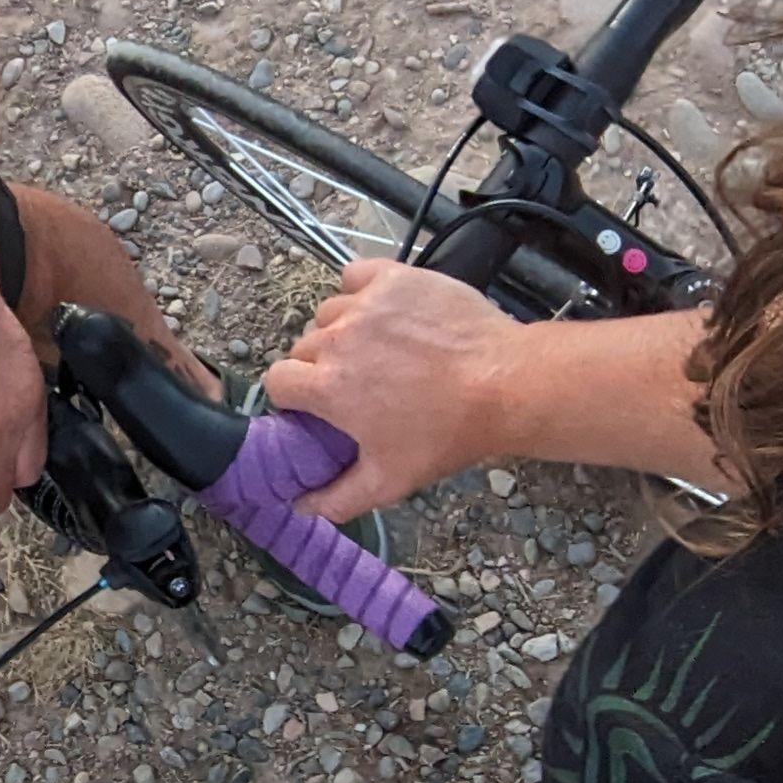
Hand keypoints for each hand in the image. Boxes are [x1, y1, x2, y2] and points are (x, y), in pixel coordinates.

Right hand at [260, 258, 522, 521]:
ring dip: (342, 329)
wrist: (505, 385)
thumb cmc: (447, 433)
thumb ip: (337, 499)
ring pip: (329, 313)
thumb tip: (301, 507)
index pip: (277, 381)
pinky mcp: (396, 279)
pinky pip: (356, 275)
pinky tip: (380, 309)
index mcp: (327, 387)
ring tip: (376, 347)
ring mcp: (366, 304)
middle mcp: (338, 339)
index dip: (294, 395)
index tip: (318, 404)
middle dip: (321, 365)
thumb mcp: (390, 479)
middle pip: (304, 347)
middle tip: (359, 382)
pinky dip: (360, 289)